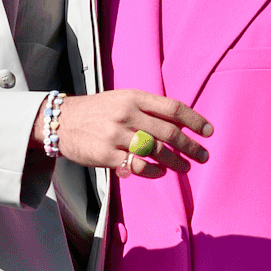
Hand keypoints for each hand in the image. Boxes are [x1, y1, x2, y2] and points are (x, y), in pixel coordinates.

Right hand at [54, 91, 212, 176]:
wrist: (61, 121)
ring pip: (156, 150)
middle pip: (169, 132)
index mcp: (134, 97)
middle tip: (203, 155)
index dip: (194, 120)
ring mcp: (117, 135)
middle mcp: (127, 114)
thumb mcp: (121, 99)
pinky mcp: (107, 155)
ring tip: (185, 167)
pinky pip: (139, 166)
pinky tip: (161, 172)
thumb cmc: (97, 111)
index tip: (208, 132)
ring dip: (176, 161)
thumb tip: (178, 123)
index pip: (172, 107)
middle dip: (190, 146)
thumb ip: (147, 108)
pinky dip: (154, 171)